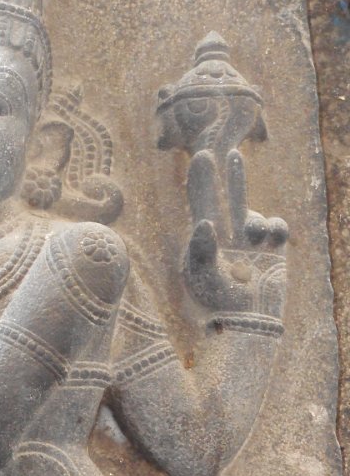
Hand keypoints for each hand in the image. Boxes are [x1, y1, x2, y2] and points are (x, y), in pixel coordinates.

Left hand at [183, 149, 287, 316]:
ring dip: (255, 219)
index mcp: (205, 240)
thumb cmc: (218, 303)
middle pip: (228, 199)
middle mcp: (227, 237)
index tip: (201, 156)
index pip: (202, 204)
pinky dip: (274, 229)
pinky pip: (276, 226)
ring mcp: (250, 243)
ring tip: (252, 238)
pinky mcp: (272, 250)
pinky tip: (269, 241)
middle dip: (230, 177)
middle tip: (230, 152)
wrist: (247, 322)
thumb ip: (200, 249)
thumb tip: (204, 223)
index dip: (201, 181)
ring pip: (254, 213)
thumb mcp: (201, 276)